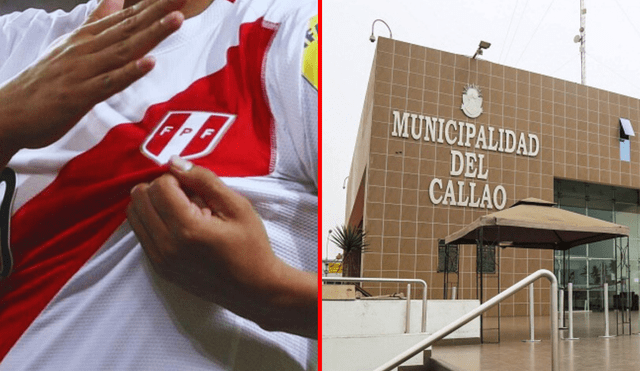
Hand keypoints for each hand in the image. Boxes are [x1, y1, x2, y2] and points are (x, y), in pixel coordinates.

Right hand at [0, 0, 185, 165]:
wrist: (9, 112)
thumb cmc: (44, 81)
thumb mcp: (72, 46)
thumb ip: (96, 22)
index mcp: (87, 38)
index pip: (126, 17)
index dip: (153, 5)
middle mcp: (87, 49)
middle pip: (130, 27)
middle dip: (159, 12)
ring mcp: (83, 70)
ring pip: (124, 49)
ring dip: (151, 34)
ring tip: (176, 20)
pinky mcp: (80, 95)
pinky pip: (109, 82)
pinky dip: (129, 72)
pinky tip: (149, 62)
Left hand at [127, 156, 317, 338]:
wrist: (254, 289)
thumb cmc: (251, 246)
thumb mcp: (237, 206)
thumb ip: (205, 181)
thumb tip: (175, 162)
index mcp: (187, 228)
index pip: (160, 186)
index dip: (178, 178)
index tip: (197, 188)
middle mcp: (166, 245)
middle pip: (140, 198)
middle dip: (161, 188)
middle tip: (188, 197)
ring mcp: (159, 259)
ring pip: (134, 215)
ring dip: (154, 204)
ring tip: (182, 211)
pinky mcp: (158, 268)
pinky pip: (140, 233)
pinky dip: (154, 221)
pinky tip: (180, 226)